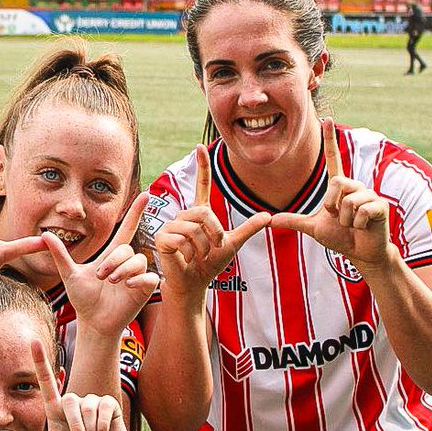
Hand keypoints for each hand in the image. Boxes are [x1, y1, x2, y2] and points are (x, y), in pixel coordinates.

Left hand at [0, 339, 128, 430]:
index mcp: (55, 410)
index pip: (46, 381)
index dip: (40, 361)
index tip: (33, 341)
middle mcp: (72, 402)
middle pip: (69, 401)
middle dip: (76, 427)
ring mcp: (91, 401)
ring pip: (87, 408)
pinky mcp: (108, 404)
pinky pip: (103, 408)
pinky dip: (102, 426)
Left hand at [45, 193, 157, 336]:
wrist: (93, 322)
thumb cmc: (83, 299)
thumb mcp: (69, 274)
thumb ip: (60, 254)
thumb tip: (45, 235)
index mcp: (112, 255)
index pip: (127, 229)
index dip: (135, 212)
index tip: (145, 194)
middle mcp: (127, 262)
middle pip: (127, 249)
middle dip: (113, 261)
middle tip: (101, 276)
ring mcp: (137, 275)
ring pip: (138, 261)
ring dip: (123, 270)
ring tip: (111, 282)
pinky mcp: (145, 288)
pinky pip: (149, 277)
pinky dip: (138, 280)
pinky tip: (127, 287)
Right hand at [151, 146, 269, 296]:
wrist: (194, 283)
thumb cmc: (210, 264)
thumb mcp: (233, 244)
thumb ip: (248, 229)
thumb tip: (269, 216)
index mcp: (200, 214)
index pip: (202, 185)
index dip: (202, 167)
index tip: (200, 147)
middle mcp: (184, 216)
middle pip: (204, 213)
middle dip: (214, 234)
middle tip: (211, 249)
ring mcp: (171, 225)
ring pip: (195, 228)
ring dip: (203, 247)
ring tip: (197, 255)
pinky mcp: (163, 237)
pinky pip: (183, 238)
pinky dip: (190, 252)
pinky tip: (186, 258)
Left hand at [270, 119, 391, 269]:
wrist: (360, 253)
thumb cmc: (340, 237)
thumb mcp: (313, 228)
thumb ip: (293, 221)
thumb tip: (269, 220)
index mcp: (339, 187)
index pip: (333, 159)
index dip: (330, 139)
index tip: (326, 119)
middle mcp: (355, 186)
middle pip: (337, 183)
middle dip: (332, 205)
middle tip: (338, 217)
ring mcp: (369, 195)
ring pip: (349, 201)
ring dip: (345, 219)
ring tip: (352, 224)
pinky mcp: (381, 206)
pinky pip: (362, 211)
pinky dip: (357, 224)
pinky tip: (363, 227)